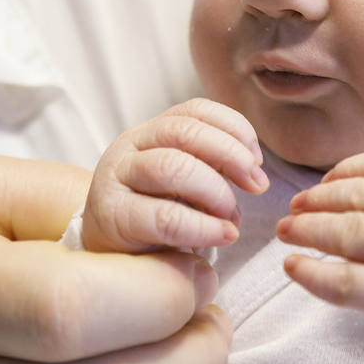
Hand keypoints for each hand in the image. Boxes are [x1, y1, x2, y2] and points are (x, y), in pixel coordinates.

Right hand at [82, 98, 268, 253]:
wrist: (106, 252)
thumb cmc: (155, 214)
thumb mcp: (185, 183)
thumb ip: (213, 168)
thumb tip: (254, 172)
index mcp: (152, 131)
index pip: (196, 110)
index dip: (234, 128)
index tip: (257, 160)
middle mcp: (130, 146)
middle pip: (185, 132)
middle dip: (231, 156)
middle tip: (258, 185)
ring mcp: (116, 177)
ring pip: (172, 166)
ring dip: (216, 191)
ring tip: (234, 217)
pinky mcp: (112, 216)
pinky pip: (163, 216)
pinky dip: (202, 226)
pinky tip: (223, 235)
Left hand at [276, 147, 363, 345]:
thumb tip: (357, 177)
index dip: (347, 170)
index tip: (326, 180)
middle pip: (359, 195)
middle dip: (320, 199)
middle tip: (296, 206)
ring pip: (347, 232)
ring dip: (308, 230)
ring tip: (288, 231)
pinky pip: (346, 280)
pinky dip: (314, 273)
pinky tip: (295, 267)